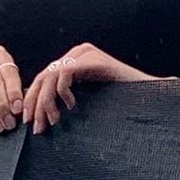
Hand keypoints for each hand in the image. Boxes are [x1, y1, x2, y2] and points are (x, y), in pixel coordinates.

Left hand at [16, 42, 147, 132]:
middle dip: (36, 103)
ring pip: (51, 76)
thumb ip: (66, 98)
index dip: (33, 100)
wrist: (149, 96)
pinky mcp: (92, 59)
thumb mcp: (87, 98)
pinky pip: (65, 73)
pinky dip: (63, 92)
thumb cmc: (120, 102)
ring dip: (47, 102)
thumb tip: (39, 115)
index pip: (44, 78)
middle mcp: (78, 52)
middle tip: (36, 127)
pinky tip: (72, 106)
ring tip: (53, 122)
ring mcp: (85, 53)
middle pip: (44, 77)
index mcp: (75, 60)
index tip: (30, 122)